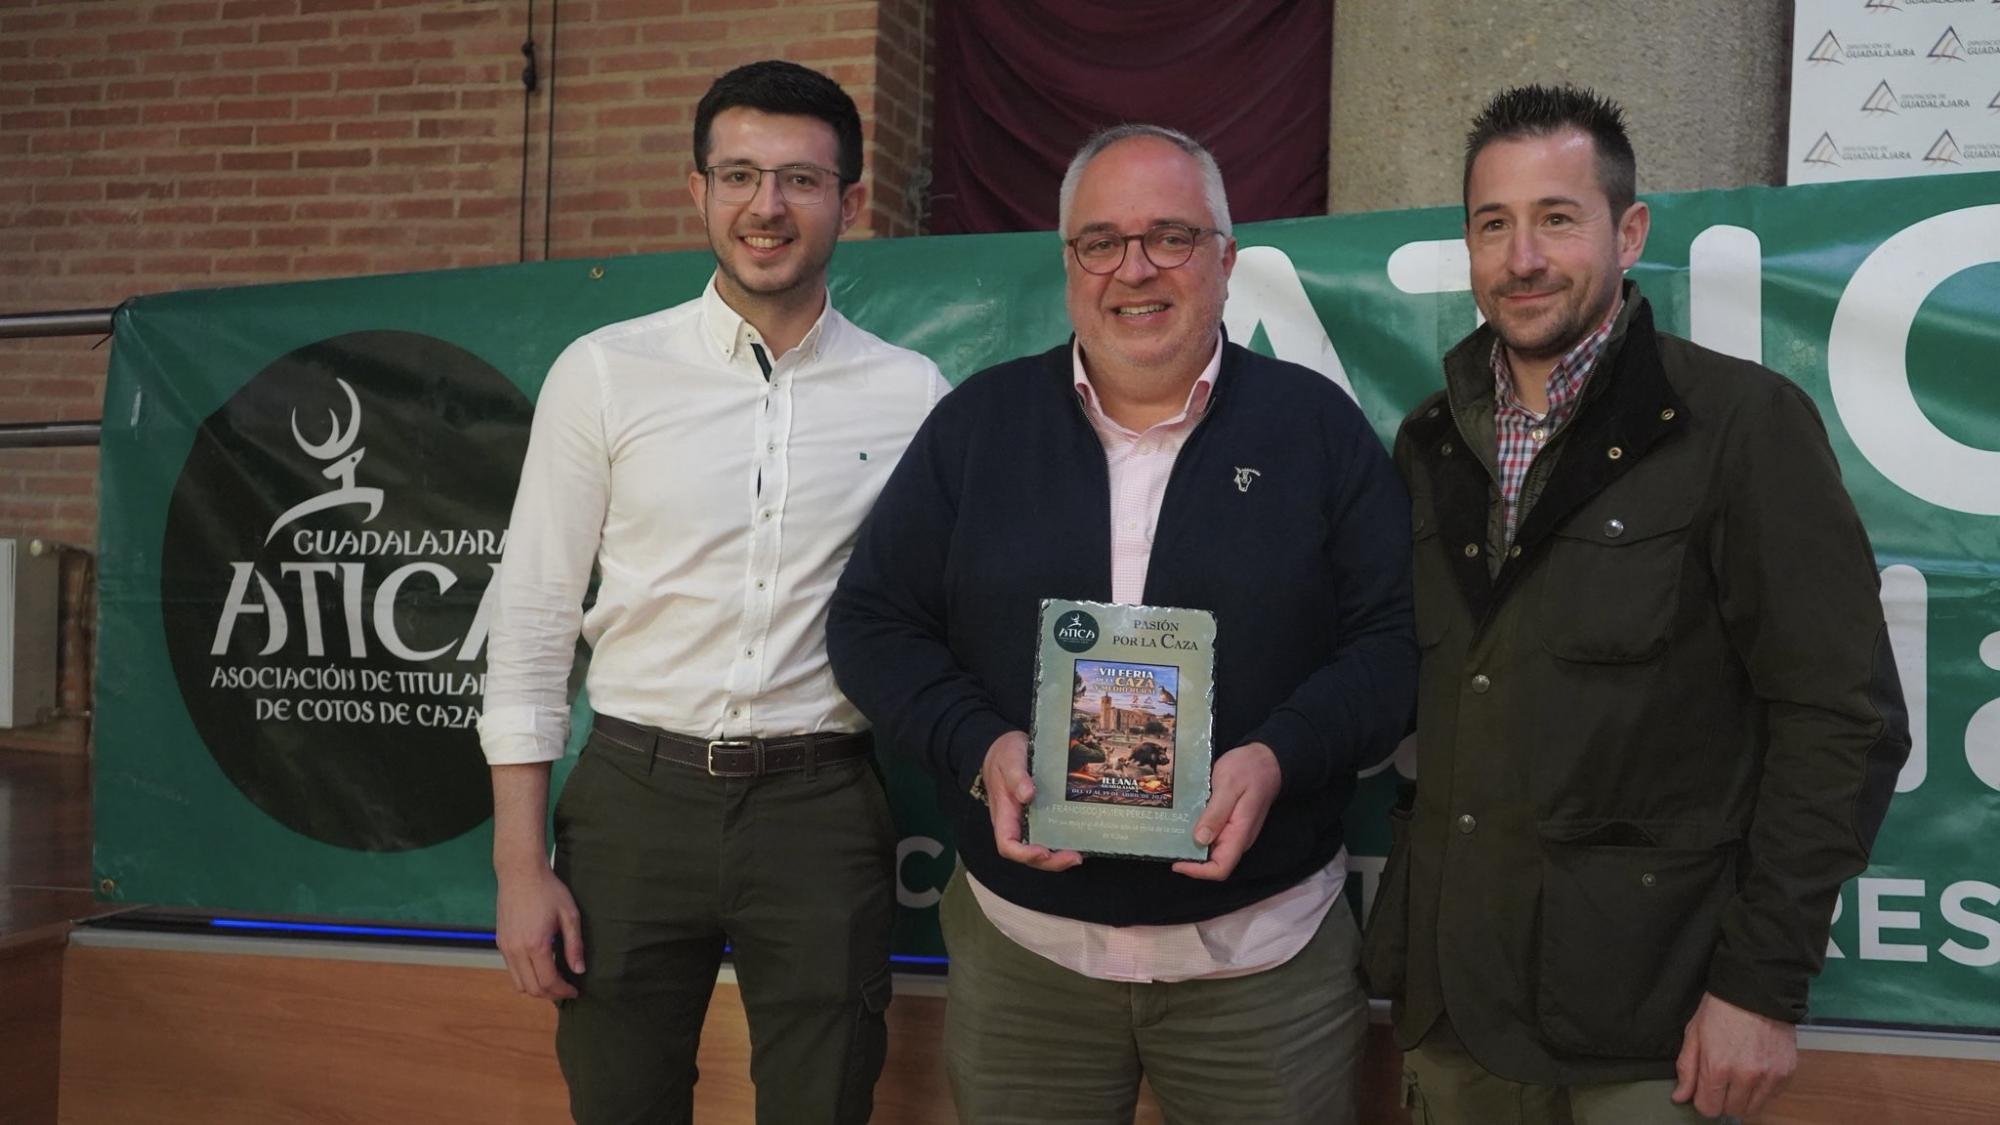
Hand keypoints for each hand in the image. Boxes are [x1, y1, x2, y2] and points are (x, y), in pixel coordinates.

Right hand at [495, 861, 584, 999]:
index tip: (575, 990)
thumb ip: (574, 946)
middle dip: (551, 994)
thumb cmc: (549, 890)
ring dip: (537, 988)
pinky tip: (540, 967)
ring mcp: (506, 947)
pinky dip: (526, 976)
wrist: (521, 872)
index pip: (548, 982)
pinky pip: (512, 970)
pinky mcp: (501, 942)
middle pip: (532, 989)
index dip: (563, 991)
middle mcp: (517, 950)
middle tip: (566, 989)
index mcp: (536, 945)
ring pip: (519, 983)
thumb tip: (579, 970)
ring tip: (554, 981)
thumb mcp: (570, 915)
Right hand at [981, 730, 1082, 871]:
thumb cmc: (1004, 754)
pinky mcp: (1041, 816)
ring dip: (1059, 857)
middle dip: (1051, 862)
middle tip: (1074, 857)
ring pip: (1041, 848)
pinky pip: (1050, 834)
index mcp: (1004, 814)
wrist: (1007, 746)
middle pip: (1028, 854)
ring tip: (1080, 854)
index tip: (1043, 851)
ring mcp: (1029, 821)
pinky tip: (1080, 839)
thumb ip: (1017, 777)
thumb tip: (1028, 794)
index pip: (1008, 844)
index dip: (1024, 854)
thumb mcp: (1010, 760)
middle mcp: (1016, 823)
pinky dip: (1063, 841)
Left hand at [1172, 742, 1280, 880]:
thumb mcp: (1228, 785)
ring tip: (1170, 834)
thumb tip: (1200, 840)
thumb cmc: (1248, 769)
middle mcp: (1238, 838)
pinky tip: (1182, 822)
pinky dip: (1196, 833)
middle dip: (1190, 859)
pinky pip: (1212, 835)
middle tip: (1167, 845)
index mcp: (1239, 833)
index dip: (1198, 871)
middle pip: (1213, 862)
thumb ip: (1216, 813)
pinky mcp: (1230, 823)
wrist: (1266, 758)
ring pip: (1211, 850)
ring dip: (1191, 846)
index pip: (1221, 868)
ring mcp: (1235, 831)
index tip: (1176, 861)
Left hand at [1672, 991, 1797, 1118]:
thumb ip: (1687, 1069)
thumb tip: (1681, 1097)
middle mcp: (1745, 1077)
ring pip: (1754, 1108)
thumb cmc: (1721, 1009)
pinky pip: (1772, 1096)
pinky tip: (1755, 1071)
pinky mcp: (1787, 1072)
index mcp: (1717, 1067)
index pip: (1709, 1108)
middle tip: (1721, 1081)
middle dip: (1723, 1100)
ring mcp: (1769, 1076)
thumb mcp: (1694, 1034)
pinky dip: (1763, 1090)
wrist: (1756, 990)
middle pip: (1732, 1111)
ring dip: (1743, 1098)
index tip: (1704, 1089)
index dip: (1703, 1100)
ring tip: (1738, 1077)